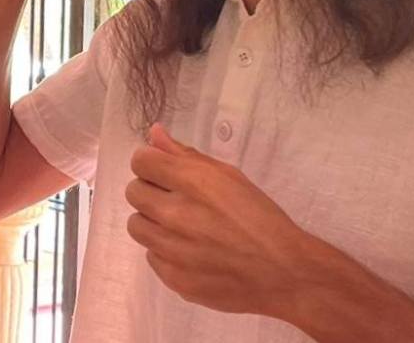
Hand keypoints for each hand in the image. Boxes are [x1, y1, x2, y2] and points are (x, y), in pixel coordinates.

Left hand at [125, 123, 305, 315]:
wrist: (281, 271)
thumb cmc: (259, 216)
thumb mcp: (229, 175)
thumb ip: (186, 154)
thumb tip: (154, 134)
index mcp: (193, 182)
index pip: (141, 161)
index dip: (150, 163)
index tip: (163, 170)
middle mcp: (176, 215)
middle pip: (133, 192)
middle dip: (150, 189)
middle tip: (175, 198)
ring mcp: (172, 250)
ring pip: (136, 225)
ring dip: (152, 220)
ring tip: (181, 224)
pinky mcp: (173, 279)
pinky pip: (151, 256)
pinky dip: (164, 250)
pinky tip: (190, 249)